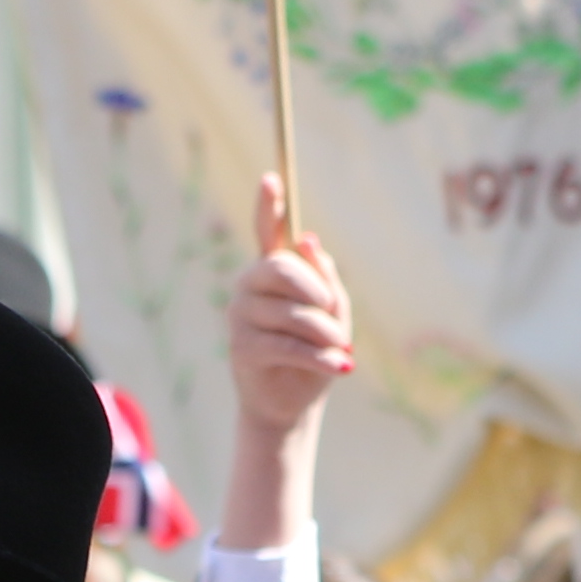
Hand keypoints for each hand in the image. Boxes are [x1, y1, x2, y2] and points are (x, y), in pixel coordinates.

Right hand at [217, 175, 355, 553]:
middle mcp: (250, 287)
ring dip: (324, 334)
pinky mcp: (242, 349)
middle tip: (334, 317)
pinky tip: (339, 366)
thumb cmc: (314, 352)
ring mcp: (241, 316)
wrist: (294, 403)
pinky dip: (319, 356)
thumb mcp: (333, 312)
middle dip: (316, 293)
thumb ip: (325, 278)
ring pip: (291, 313)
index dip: (268, 206)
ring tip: (339, 351)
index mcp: (273, 273)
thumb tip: (309, 241)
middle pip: (280, 268)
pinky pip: (286, 344)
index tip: (271, 178)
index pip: (267, 231)